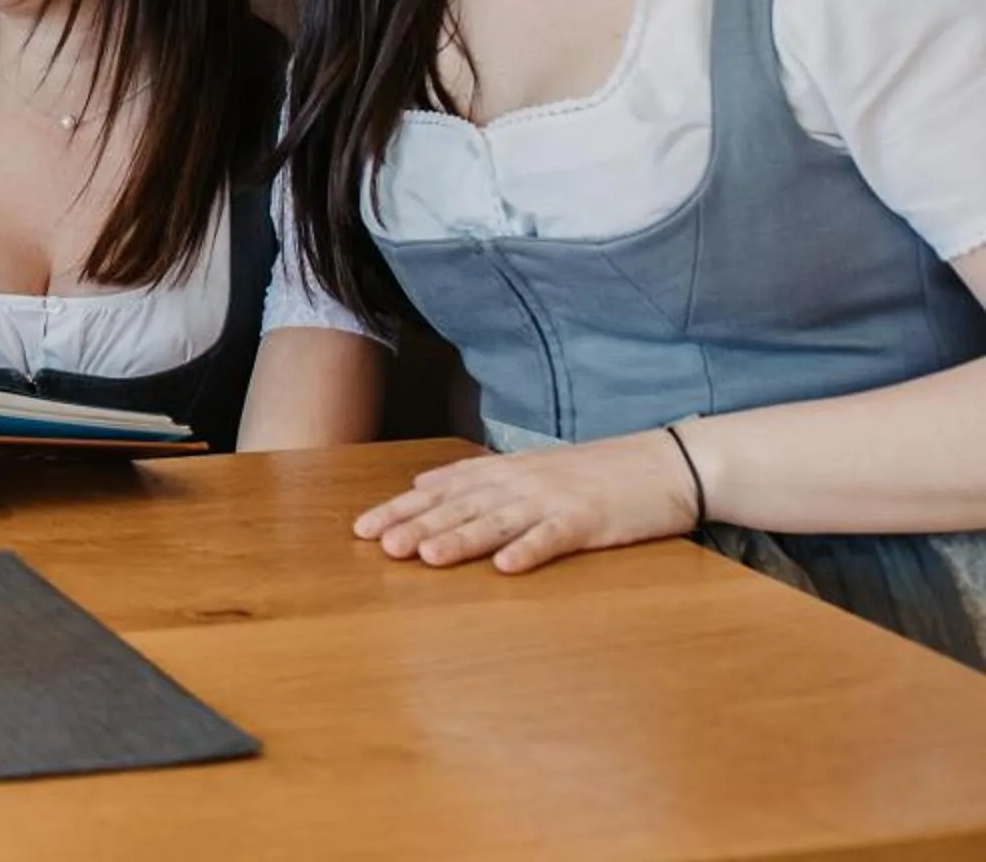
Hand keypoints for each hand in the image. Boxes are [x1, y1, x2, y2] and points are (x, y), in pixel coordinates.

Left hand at [354, 431, 701, 573]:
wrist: (667, 462)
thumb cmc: (597, 472)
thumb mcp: (531, 468)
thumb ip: (479, 478)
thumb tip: (425, 484)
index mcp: (505, 471)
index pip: (442, 490)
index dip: (401, 509)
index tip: (363, 528)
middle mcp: (521, 482)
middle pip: (460, 506)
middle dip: (417, 526)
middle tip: (380, 547)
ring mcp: (555, 500)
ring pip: (498, 521)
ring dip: (461, 540)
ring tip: (426, 557)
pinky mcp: (590, 521)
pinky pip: (555, 538)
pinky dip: (530, 551)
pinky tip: (506, 568)